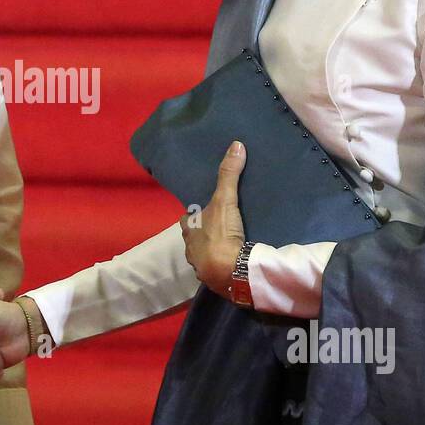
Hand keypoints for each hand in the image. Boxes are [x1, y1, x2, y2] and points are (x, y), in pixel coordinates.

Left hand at [180, 140, 247, 297]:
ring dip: (213, 251)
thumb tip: (236, 144)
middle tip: (222, 226)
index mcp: (188, 229)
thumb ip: (229, 175)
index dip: (195, 214)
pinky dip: (224, 265)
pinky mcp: (215, 281)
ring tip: (230, 244)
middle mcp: (190, 248)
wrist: (230, 272)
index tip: (207, 209)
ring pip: (203, 255)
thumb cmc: (220, 234)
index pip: (188, 218)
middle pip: (195, 237)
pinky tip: (234, 262)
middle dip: (205, 233)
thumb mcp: (225, 201)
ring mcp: (201, 267)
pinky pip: (217, 270)